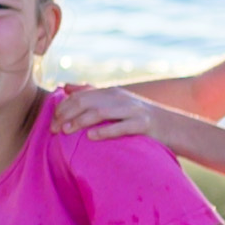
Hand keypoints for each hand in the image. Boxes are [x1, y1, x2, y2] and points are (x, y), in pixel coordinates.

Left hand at [50, 83, 201, 149]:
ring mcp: (132, 110)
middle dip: (68, 115)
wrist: (172, 125)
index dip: (64, 107)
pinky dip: (105, 131)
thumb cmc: (138, 117)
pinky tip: (91, 137)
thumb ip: (91, 93)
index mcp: (111, 93)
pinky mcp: (143, 124)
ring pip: (101, 112)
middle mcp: (120, 98)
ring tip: (66, 132)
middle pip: (88, 103)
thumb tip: (65, 87)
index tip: (52, 121)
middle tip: (54, 130)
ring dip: (80, 122)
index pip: (82, 96)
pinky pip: (122, 127)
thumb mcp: (115, 102)